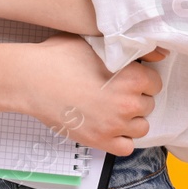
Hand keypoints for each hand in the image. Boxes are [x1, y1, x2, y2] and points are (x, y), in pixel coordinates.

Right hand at [17, 34, 166, 156]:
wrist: (31, 80)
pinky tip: (110, 127)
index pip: (155, 83)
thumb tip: (147, 49)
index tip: (130, 78)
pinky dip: (121, 139)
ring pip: (141, 127)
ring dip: (131, 120)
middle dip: (135, 98)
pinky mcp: (99, 141)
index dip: (143, 79)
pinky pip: (126, 147)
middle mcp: (127, 103)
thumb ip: (123, 47)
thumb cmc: (58, 57)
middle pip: (148, 105)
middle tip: (116, 92)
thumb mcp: (94, 41)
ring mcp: (114, 125)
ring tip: (114, 110)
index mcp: (132, 77)